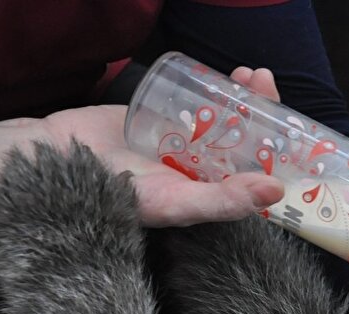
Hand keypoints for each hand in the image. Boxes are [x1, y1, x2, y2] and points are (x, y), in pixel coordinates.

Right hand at [42, 67, 284, 226]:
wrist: (60, 160)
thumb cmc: (119, 194)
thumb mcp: (176, 203)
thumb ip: (223, 201)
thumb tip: (276, 192)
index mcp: (215, 195)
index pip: (258, 172)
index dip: (277, 149)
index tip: (288, 123)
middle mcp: (204, 172)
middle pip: (245, 140)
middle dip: (262, 111)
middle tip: (264, 83)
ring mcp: (185, 144)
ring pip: (225, 118)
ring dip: (242, 98)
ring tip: (249, 75)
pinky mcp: (165, 120)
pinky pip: (197, 103)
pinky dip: (213, 89)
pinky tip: (224, 76)